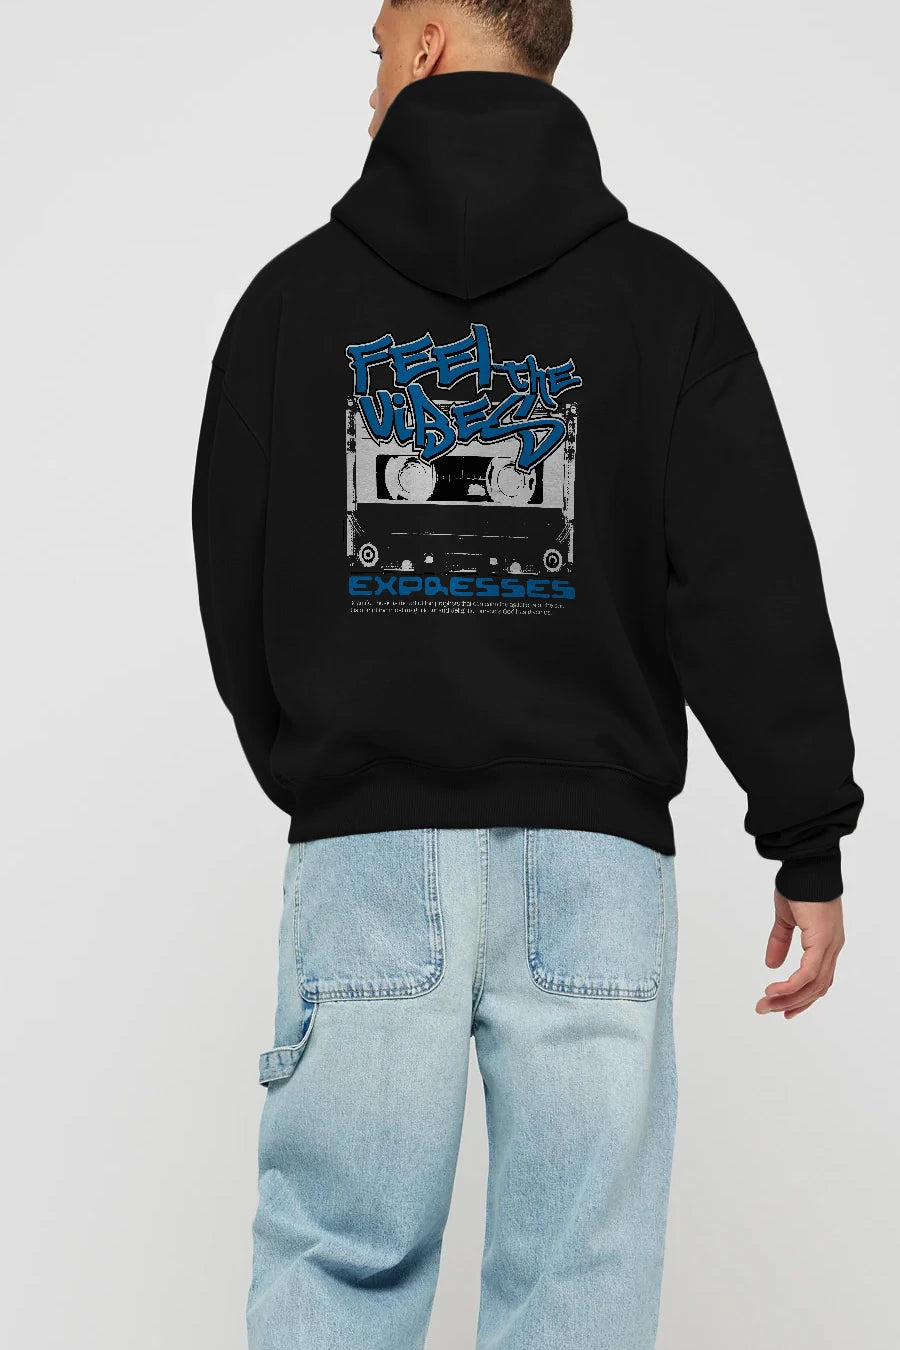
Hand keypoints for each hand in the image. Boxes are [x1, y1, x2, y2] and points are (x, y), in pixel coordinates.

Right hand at [756, 890, 844, 1018]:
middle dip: (791, 1003)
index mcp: (826, 942)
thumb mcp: (786, 918)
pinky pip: (808, 973)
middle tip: (767, 1010)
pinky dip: (791, 985)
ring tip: (765, 1003)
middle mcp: (832, 947)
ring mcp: (829, 945)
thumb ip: (780, 941)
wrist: (806, 866)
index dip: (802, 997)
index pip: (819, 979)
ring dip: (788, 998)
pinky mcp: (822, 941)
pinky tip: (773, 990)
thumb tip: (771, 964)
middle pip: (816, 988)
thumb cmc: (799, 886)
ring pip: (812, 985)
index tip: (784, 1009)